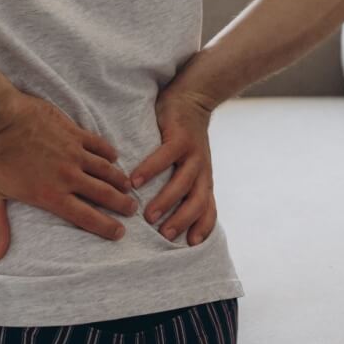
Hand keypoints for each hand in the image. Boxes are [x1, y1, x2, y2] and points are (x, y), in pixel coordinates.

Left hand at [0, 92, 136, 260]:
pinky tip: (114, 156)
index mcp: (52, 195)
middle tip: (132, 210)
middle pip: (103, 194)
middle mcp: (68, 176)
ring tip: (128, 186)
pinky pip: (97, 144)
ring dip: (119, 179)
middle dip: (121, 204)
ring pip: (105, 169)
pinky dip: (108, 151)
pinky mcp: (73, 132)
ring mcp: (73, 152)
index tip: (119, 232)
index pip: (86, 217)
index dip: (106, 227)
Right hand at [130, 86, 217, 245]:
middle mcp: (201, 170)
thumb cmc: (182, 139)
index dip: (202, 227)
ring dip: (167, 201)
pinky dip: (150, 170)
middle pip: (198, 201)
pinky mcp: (180, 137)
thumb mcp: (187, 165)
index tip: (189, 245)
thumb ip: (179, 186)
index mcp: (203, 180)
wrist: (192, 99)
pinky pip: (165, 157)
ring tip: (148, 216)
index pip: (208, 209)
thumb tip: (161, 216)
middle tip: (164, 236)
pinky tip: (134, 181)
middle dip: (183, 220)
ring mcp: (192, 153)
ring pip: (184, 182)